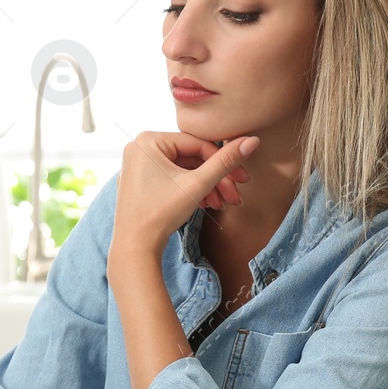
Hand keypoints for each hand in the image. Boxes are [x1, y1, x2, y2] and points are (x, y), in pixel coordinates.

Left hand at [111, 132, 258, 252]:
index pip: (198, 144)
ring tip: (220, 205)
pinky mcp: (139, 182)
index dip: (225, 161)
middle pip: (191, 158)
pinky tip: (204, 204)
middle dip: (215, 179)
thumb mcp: (198, 184)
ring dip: (205, 187)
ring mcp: (138, 166)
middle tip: (235, 195)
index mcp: (148, 140)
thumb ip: (225, 161)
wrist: (135, 247)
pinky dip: (189, 190)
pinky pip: (171, 178)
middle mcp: (140, 148)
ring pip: (183, 170)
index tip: (244, 179)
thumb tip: (252, 141)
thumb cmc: (160, 213)